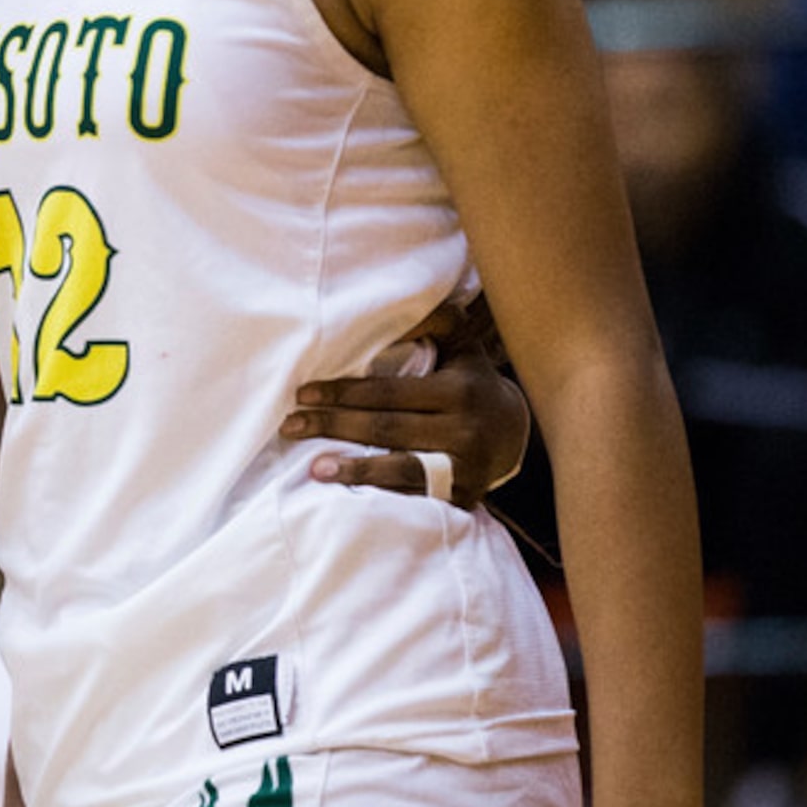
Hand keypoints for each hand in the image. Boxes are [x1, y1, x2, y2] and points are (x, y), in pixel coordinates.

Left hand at [279, 298, 529, 505]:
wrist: (516, 433)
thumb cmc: (472, 383)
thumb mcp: (462, 348)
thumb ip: (435, 323)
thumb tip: (400, 309)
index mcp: (457, 391)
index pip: (387, 392)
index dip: (343, 393)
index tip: (303, 393)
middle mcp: (463, 430)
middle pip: (386, 429)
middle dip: (333, 426)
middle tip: (291, 425)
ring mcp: (464, 468)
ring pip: (400, 468)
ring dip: (354, 469)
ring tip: (313, 468)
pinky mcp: (463, 496)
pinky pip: (415, 496)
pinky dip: (381, 493)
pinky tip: (348, 494)